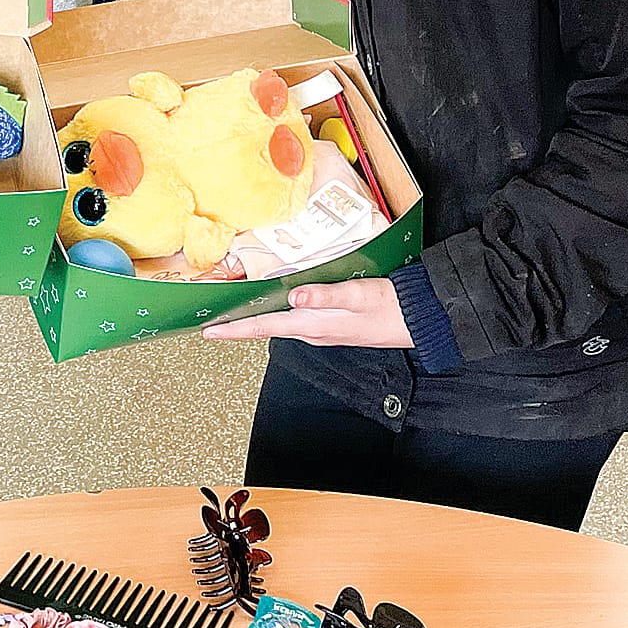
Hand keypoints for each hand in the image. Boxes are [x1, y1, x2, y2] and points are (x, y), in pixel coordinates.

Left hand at [202, 278, 412, 348]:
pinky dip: (278, 316)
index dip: (235, 329)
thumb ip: (325, 295)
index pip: (265, 327)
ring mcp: (322, 331)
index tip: (210, 333)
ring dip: (257, 320)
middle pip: (266, 328)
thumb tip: (295, 297)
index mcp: (315, 324)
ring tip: (234, 313)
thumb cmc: (390, 306)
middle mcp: (314, 331)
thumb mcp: (357, 295)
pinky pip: (296, 322)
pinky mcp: (331, 327)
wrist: (417, 320)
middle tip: (213, 322)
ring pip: (281, 325)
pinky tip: (273, 306)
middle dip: (238, 326)